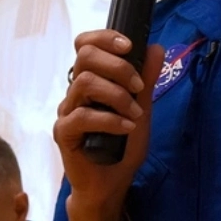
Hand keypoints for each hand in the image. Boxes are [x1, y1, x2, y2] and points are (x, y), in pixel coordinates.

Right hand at [54, 30, 163, 213]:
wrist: (113, 182)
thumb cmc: (123, 145)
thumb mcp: (142, 107)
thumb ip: (146, 79)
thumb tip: (156, 48)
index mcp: (92, 80)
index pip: (85, 44)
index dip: (105, 38)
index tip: (130, 46)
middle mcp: (76, 91)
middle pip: (85, 56)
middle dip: (117, 66)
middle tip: (138, 87)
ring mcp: (67, 111)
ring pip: (84, 82)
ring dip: (117, 95)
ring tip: (135, 114)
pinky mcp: (64, 133)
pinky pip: (82, 117)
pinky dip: (110, 120)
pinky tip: (126, 128)